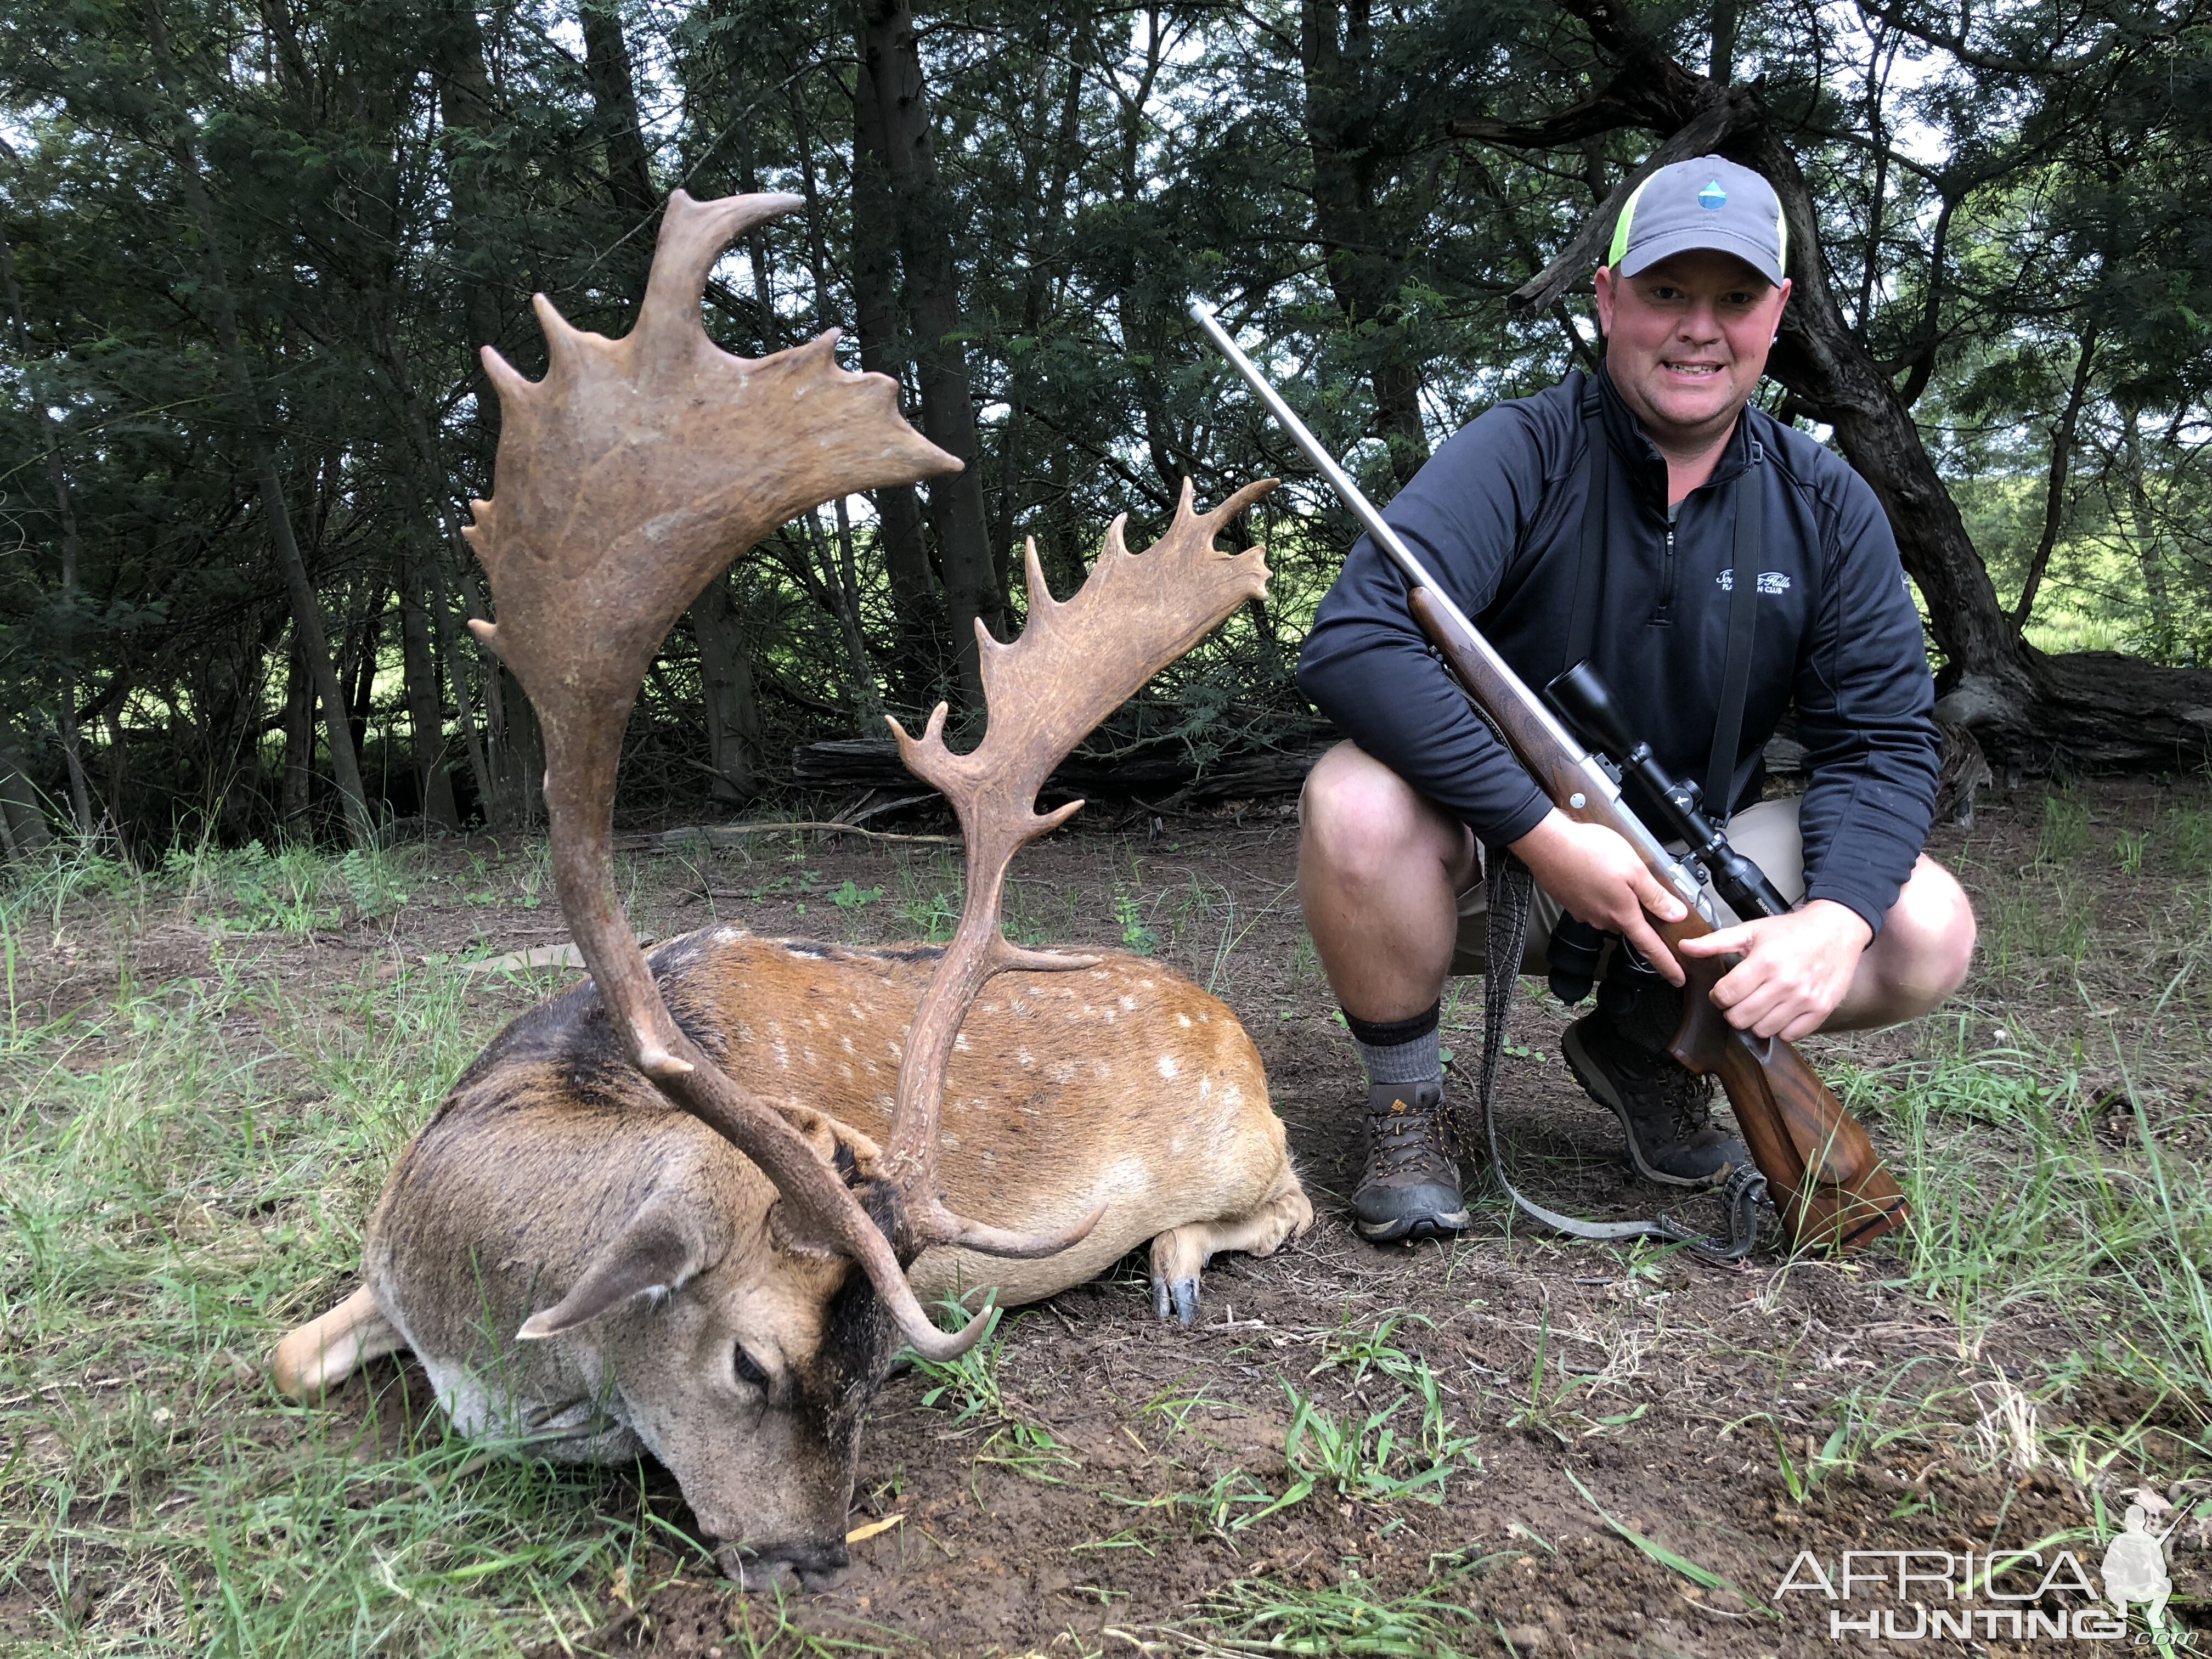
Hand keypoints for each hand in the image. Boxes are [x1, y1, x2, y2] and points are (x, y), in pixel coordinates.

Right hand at [1508, 810, 1687, 984]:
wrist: (1546, 845)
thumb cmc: (1589, 851)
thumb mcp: (1634, 869)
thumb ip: (1655, 895)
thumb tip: (1676, 915)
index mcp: (1622, 914)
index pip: (1651, 948)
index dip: (1667, 965)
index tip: (1678, 979)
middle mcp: (1603, 920)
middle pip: (1630, 927)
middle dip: (1640, 916)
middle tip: (1645, 894)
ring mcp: (1585, 913)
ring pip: (1612, 914)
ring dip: (1619, 902)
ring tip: (1618, 876)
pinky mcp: (1573, 904)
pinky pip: (1595, 905)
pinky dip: (1601, 894)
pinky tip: (1599, 875)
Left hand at [1675, 900, 1871, 1040]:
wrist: (1836, 929)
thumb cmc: (1792, 930)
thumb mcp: (1751, 930)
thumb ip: (1715, 942)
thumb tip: (1685, 947)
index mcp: (1765, 961)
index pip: (1726, 995)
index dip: (1718, 996)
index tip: (1724, 990)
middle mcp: (1785, 983)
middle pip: (1740, 1018)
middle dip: (1733, 1011)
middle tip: (1740, 999)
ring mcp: (1805, 999)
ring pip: (1763, 1030)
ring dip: (1755, 1021)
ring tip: (1760, 1004)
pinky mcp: (1821, 1010)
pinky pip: (1790, 1035)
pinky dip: (1781, 1028)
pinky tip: (1780, 1011)